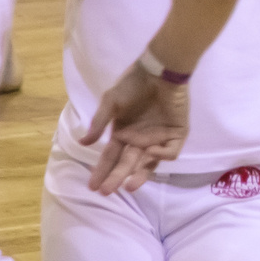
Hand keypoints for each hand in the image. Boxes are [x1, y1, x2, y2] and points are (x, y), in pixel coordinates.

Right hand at [78, 65, 188, 194]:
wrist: (160, 70)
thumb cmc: (133, 84)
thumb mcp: (111, 101)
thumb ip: (99, 122)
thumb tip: (83, 142)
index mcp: (122, 133)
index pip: (110, 157)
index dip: (101, 171)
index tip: (92, 186)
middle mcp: (139, 140)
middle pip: (127, 164)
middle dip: (116, 178)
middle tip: (106, 191)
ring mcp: (158, 138)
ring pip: (148, 163)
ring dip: (139, 175)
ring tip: (129, 186)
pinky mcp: (176, 134)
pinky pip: (170, 151)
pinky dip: (162, 154)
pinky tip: (151, 151)